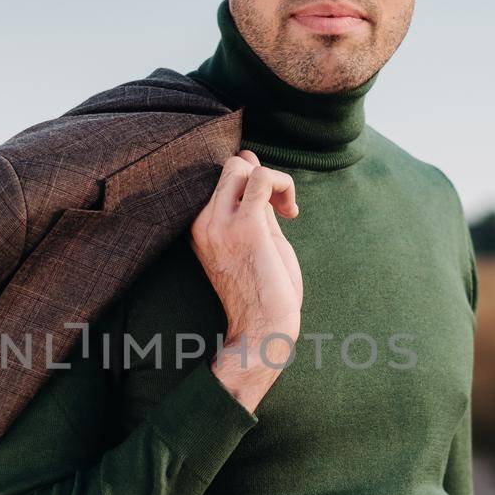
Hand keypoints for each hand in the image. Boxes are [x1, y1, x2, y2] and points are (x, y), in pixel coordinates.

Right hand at [190, 150, 301, 412]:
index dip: (251, 181)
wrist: (261, 331)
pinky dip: (284, 183)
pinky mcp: (246, 226)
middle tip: (282, 209)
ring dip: (274, 180)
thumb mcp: (255, 240)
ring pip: (241, 166)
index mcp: (201, 227)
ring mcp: (220, 223)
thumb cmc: (262, 294)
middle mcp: (203, 222)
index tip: (272, 208)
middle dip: (262, 177)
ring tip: (287, 211)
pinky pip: (263, 178)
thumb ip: (254, 205)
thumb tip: (252, 163)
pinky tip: (292, 213)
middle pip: (230, 167)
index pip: (221, 178)